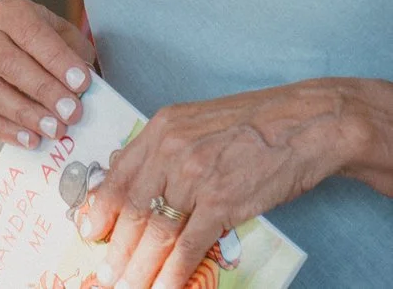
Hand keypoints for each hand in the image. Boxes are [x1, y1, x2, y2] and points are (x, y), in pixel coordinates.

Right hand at [0, 0, 96, 149]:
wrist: (26, 56)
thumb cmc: (51, 48)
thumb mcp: (69, 41)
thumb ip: (77, 59)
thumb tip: (84, 89)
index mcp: (9, 13)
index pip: (30, 33)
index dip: (56, 58)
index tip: (82, 82)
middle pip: (8, 63)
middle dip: (43, 90)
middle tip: (72, 112)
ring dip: (25, 113)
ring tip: (55, 130)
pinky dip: (6, 131)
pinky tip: (31, 140)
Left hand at [81, 82, 359, 288]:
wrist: (304, 124)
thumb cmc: (252, 122)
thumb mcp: (193, 120)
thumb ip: (161, 147)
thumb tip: (127, 172)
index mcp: (159, 130)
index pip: (117, 176)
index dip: (99, 209)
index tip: (88, 232)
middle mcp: (170, 152)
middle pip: (132, 208)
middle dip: (116, 246)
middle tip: (105, 272)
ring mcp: (195, 178)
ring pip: (157, 230)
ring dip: (139, 265)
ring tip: (126, 285)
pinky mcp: (223, 203)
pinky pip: (190, 243)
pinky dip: (175, 270)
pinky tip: (163, 286)